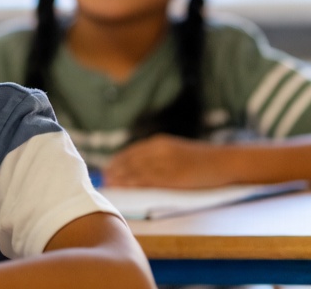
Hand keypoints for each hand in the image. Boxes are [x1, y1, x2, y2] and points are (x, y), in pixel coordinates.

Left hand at [104, 134, 228, 187]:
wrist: (227, 161)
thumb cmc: (203, 159)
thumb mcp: (177, 150)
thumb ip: (159, 155)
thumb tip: (140, 164)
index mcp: (160, 142)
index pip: (132, 152)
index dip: (118, 160)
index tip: (107, 168)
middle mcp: (159, 150)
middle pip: (130, 161)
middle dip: (115, 170)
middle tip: (103, 179)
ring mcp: (166, 163)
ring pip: (136, 170)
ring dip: (120, 177)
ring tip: (109, 184)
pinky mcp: (174, 177)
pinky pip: (149, 180)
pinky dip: (133, 183)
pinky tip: (124, 187)